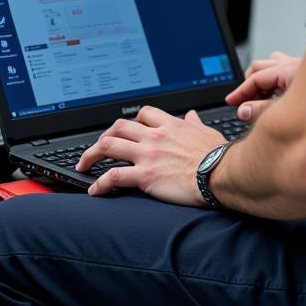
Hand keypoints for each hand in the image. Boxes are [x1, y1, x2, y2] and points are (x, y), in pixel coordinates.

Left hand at [77, 106, 225, 204]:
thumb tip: (192, 115)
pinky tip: (94, 190)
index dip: (131, 122)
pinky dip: (100, 183)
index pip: (142, 114)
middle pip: (118, 127)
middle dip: (103, 136)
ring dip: (91, 155)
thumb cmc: (218, 156)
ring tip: (83, 165)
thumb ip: (194, 123)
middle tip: (97, 148)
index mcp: (169, 125)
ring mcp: (147, 154)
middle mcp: (154, 136)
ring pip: (109, 146)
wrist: (221, 173)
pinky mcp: (145, 175)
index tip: (125, 131)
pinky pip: (114, 176)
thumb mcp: (207, 132)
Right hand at [225, 50, 301, 122]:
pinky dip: (273, 82)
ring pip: (271, 66)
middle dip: (249, 84)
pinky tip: (275, 98)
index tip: (231, 101)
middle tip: (243, 102)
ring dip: (261, 81)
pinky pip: (282, 71)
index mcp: (291, 69)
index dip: (241, 91)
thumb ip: (262, 110)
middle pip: (260, 67)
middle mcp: (296, 64)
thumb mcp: (287, 111)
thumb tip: (242, 110)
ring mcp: (302, 68)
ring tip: (259, 100)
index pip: (257, 77)